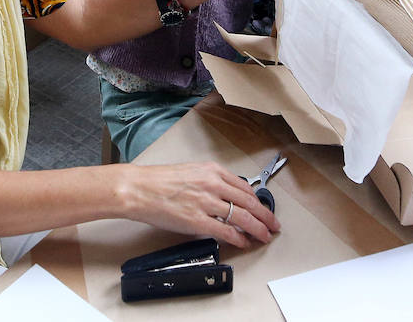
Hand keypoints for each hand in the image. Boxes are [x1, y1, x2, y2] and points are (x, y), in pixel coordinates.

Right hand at [120, 161, 279, 248]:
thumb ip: (210, 182)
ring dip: (257, 229)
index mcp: (212, 171)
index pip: (245, 187)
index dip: (259, 201)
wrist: (139, 189)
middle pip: (250, 202)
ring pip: (243, 217)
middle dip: (266, 216)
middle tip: (273, 225)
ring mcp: (206, 203)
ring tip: (264, 236)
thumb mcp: (191, 172)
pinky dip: (238, 238)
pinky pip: (226, 231)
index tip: (263, 208)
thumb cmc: (158, 181)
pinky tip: (243, 242)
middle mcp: (213, 184)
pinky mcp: (198, 221)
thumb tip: (226, 198)